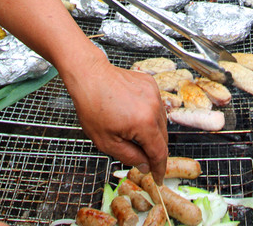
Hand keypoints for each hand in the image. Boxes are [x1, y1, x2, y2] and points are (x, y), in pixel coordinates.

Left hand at [64, 54, 167, 183]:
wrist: (89, 75)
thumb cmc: (93, 105)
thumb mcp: (106, 142)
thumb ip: (129, 157)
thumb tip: (145, 165)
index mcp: (144, 123)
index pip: (159, 152)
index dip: (159, 168)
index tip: (157, 177)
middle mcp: (154, 106)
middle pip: (162, 137)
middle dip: (154, 151)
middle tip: (143, 159)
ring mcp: (153, 92)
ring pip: (161, 121)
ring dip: (153, 132)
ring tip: (134, 135)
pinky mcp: (150, 83)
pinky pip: (156, 105)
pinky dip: (150, 115)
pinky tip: (134, 115)